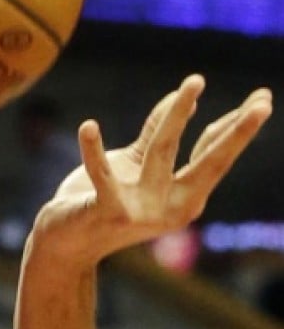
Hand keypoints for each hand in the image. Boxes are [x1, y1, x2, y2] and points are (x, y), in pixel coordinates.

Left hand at [31, 75, 271, 267]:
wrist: (65, 247)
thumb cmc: (101, 201)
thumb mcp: (134, 165)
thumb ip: (156, 135)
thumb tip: (181, 98)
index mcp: (185, 197)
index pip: (214, 156)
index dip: (236, 127)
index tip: (263, 98)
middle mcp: (172, 207)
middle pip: (208, 161)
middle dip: (237, 131)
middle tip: (266, 101)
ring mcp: (142, 211)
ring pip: (161, 152)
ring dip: (177, 113)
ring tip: (195, 81)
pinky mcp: (108, 212)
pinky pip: (100, 173)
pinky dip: (93, 149)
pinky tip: (88, 125)